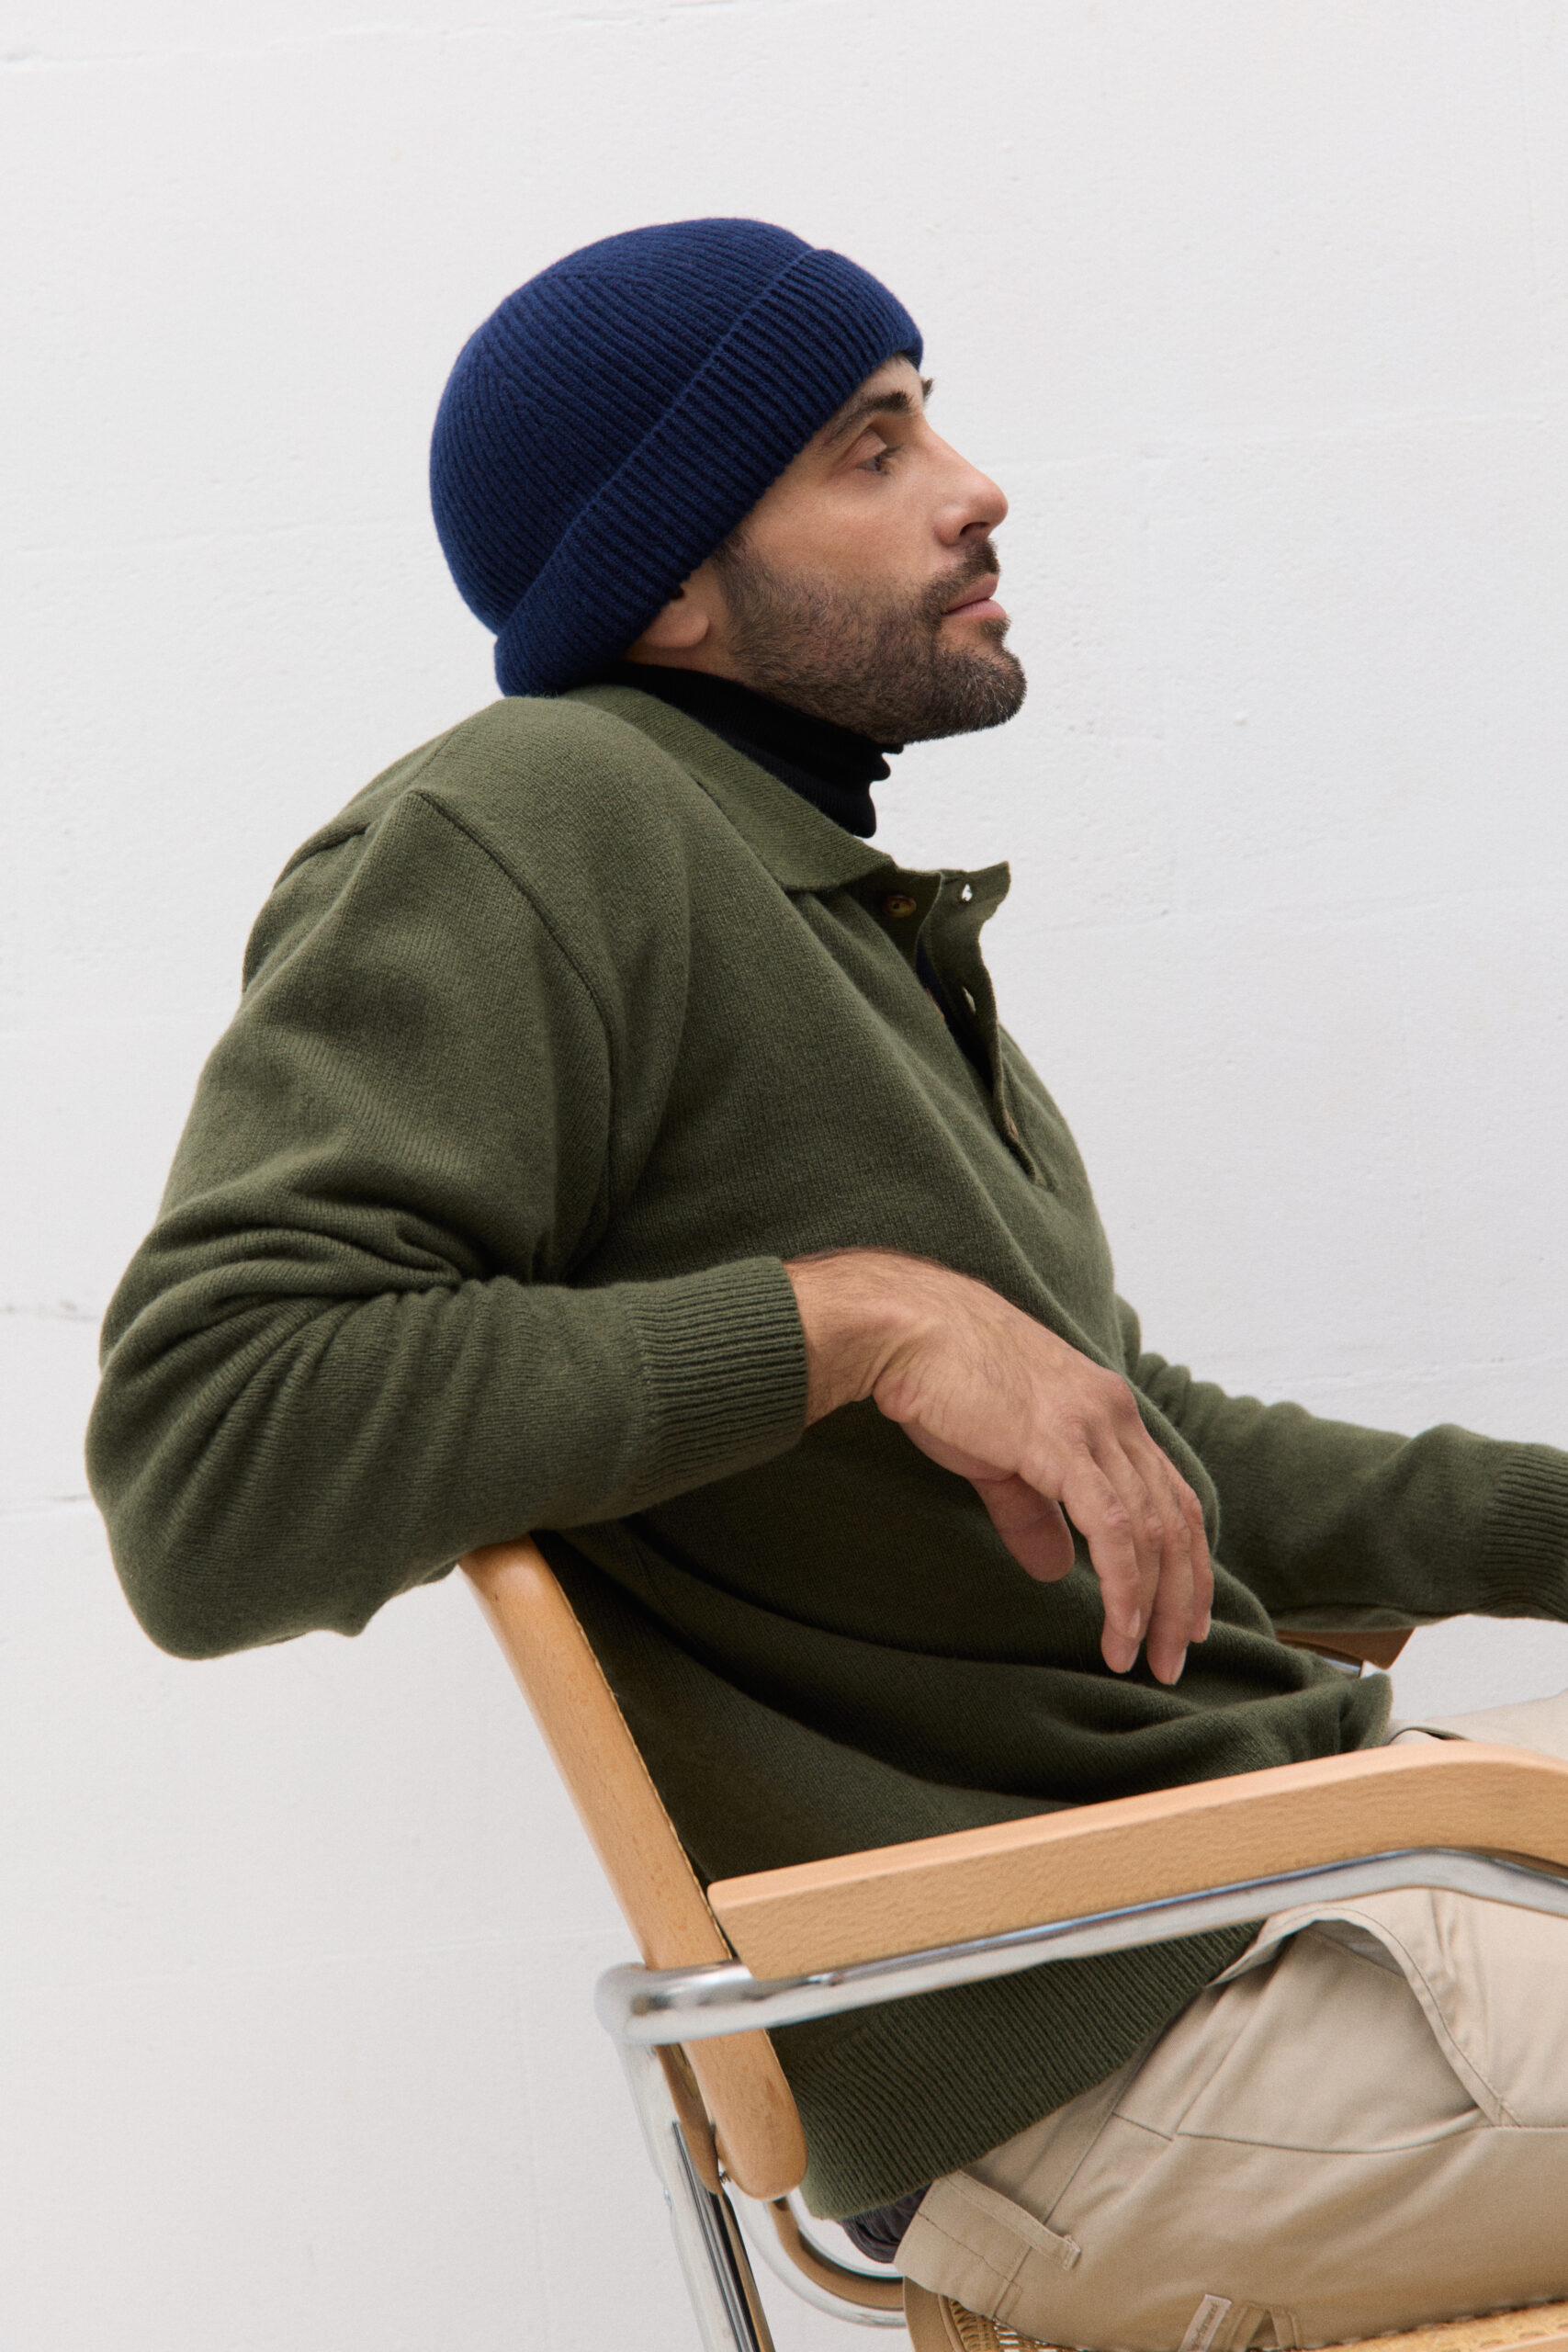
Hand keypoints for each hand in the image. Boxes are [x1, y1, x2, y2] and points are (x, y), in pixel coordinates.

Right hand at [786, 1250, 1211, 1683]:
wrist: (904, 1330)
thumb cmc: (942, 1382)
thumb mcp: (999, 1456)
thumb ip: (1033, 1512)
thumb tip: (1056, 1569)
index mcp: (1108, 1411)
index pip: (1171, 1495)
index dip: (1186, 1560)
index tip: (1183, 1616)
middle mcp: (1115, 1414)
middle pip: (1176, 1519)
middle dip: (1182, 1597)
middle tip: (1172, 1660)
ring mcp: (1092, 1426)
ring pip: (1151, 1531)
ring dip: (1153, 1604)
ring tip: (1140, 1659)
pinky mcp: (1060, 1444)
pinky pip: (1112, 1529)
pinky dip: (1123, 1586)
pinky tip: (1117, 1629)